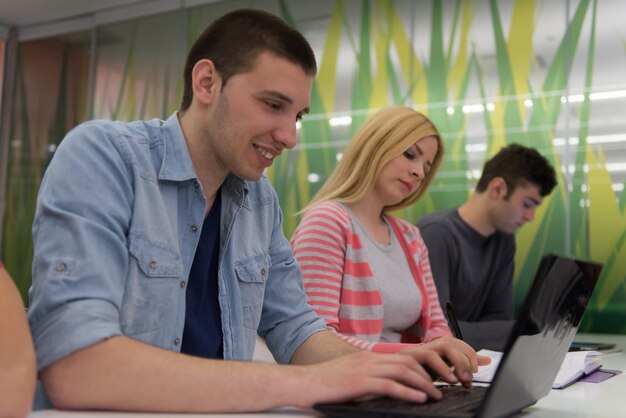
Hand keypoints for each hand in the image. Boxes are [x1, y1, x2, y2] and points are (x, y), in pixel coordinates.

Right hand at [294, 350, 442, 406]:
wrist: (303, 383)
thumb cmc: (323, 383)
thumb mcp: (349, 376)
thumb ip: (367, 378)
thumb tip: (384, 388)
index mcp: (367, 357)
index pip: (401, 358)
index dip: (419, 368)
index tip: (431, 379)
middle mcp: (368, 359)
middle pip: (406, 362)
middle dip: (426, 374)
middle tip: (439, 387)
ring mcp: (364, 369)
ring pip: (403, 371)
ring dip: (423, 384)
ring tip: (435, 395)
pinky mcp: (360, 382)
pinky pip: (390, 385)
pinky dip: (408, 391)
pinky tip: (419, 398)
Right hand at [399, 336, 490, 387]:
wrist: (391, 378)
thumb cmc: (418, 373)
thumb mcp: (445, 369)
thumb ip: (463, 363)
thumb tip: (486, 360)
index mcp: (438, 347)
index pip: (459, 344)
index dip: (470, 357)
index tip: (473, 373)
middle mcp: (429, 346)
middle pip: (451, 343)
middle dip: (463, 361)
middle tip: (467, 380)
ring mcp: (419, 349)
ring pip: (443, 346)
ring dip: (454, 363)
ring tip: (457, 380)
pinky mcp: (408, 357)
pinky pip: (427, 358)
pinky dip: (440, 369)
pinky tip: (445, 381)